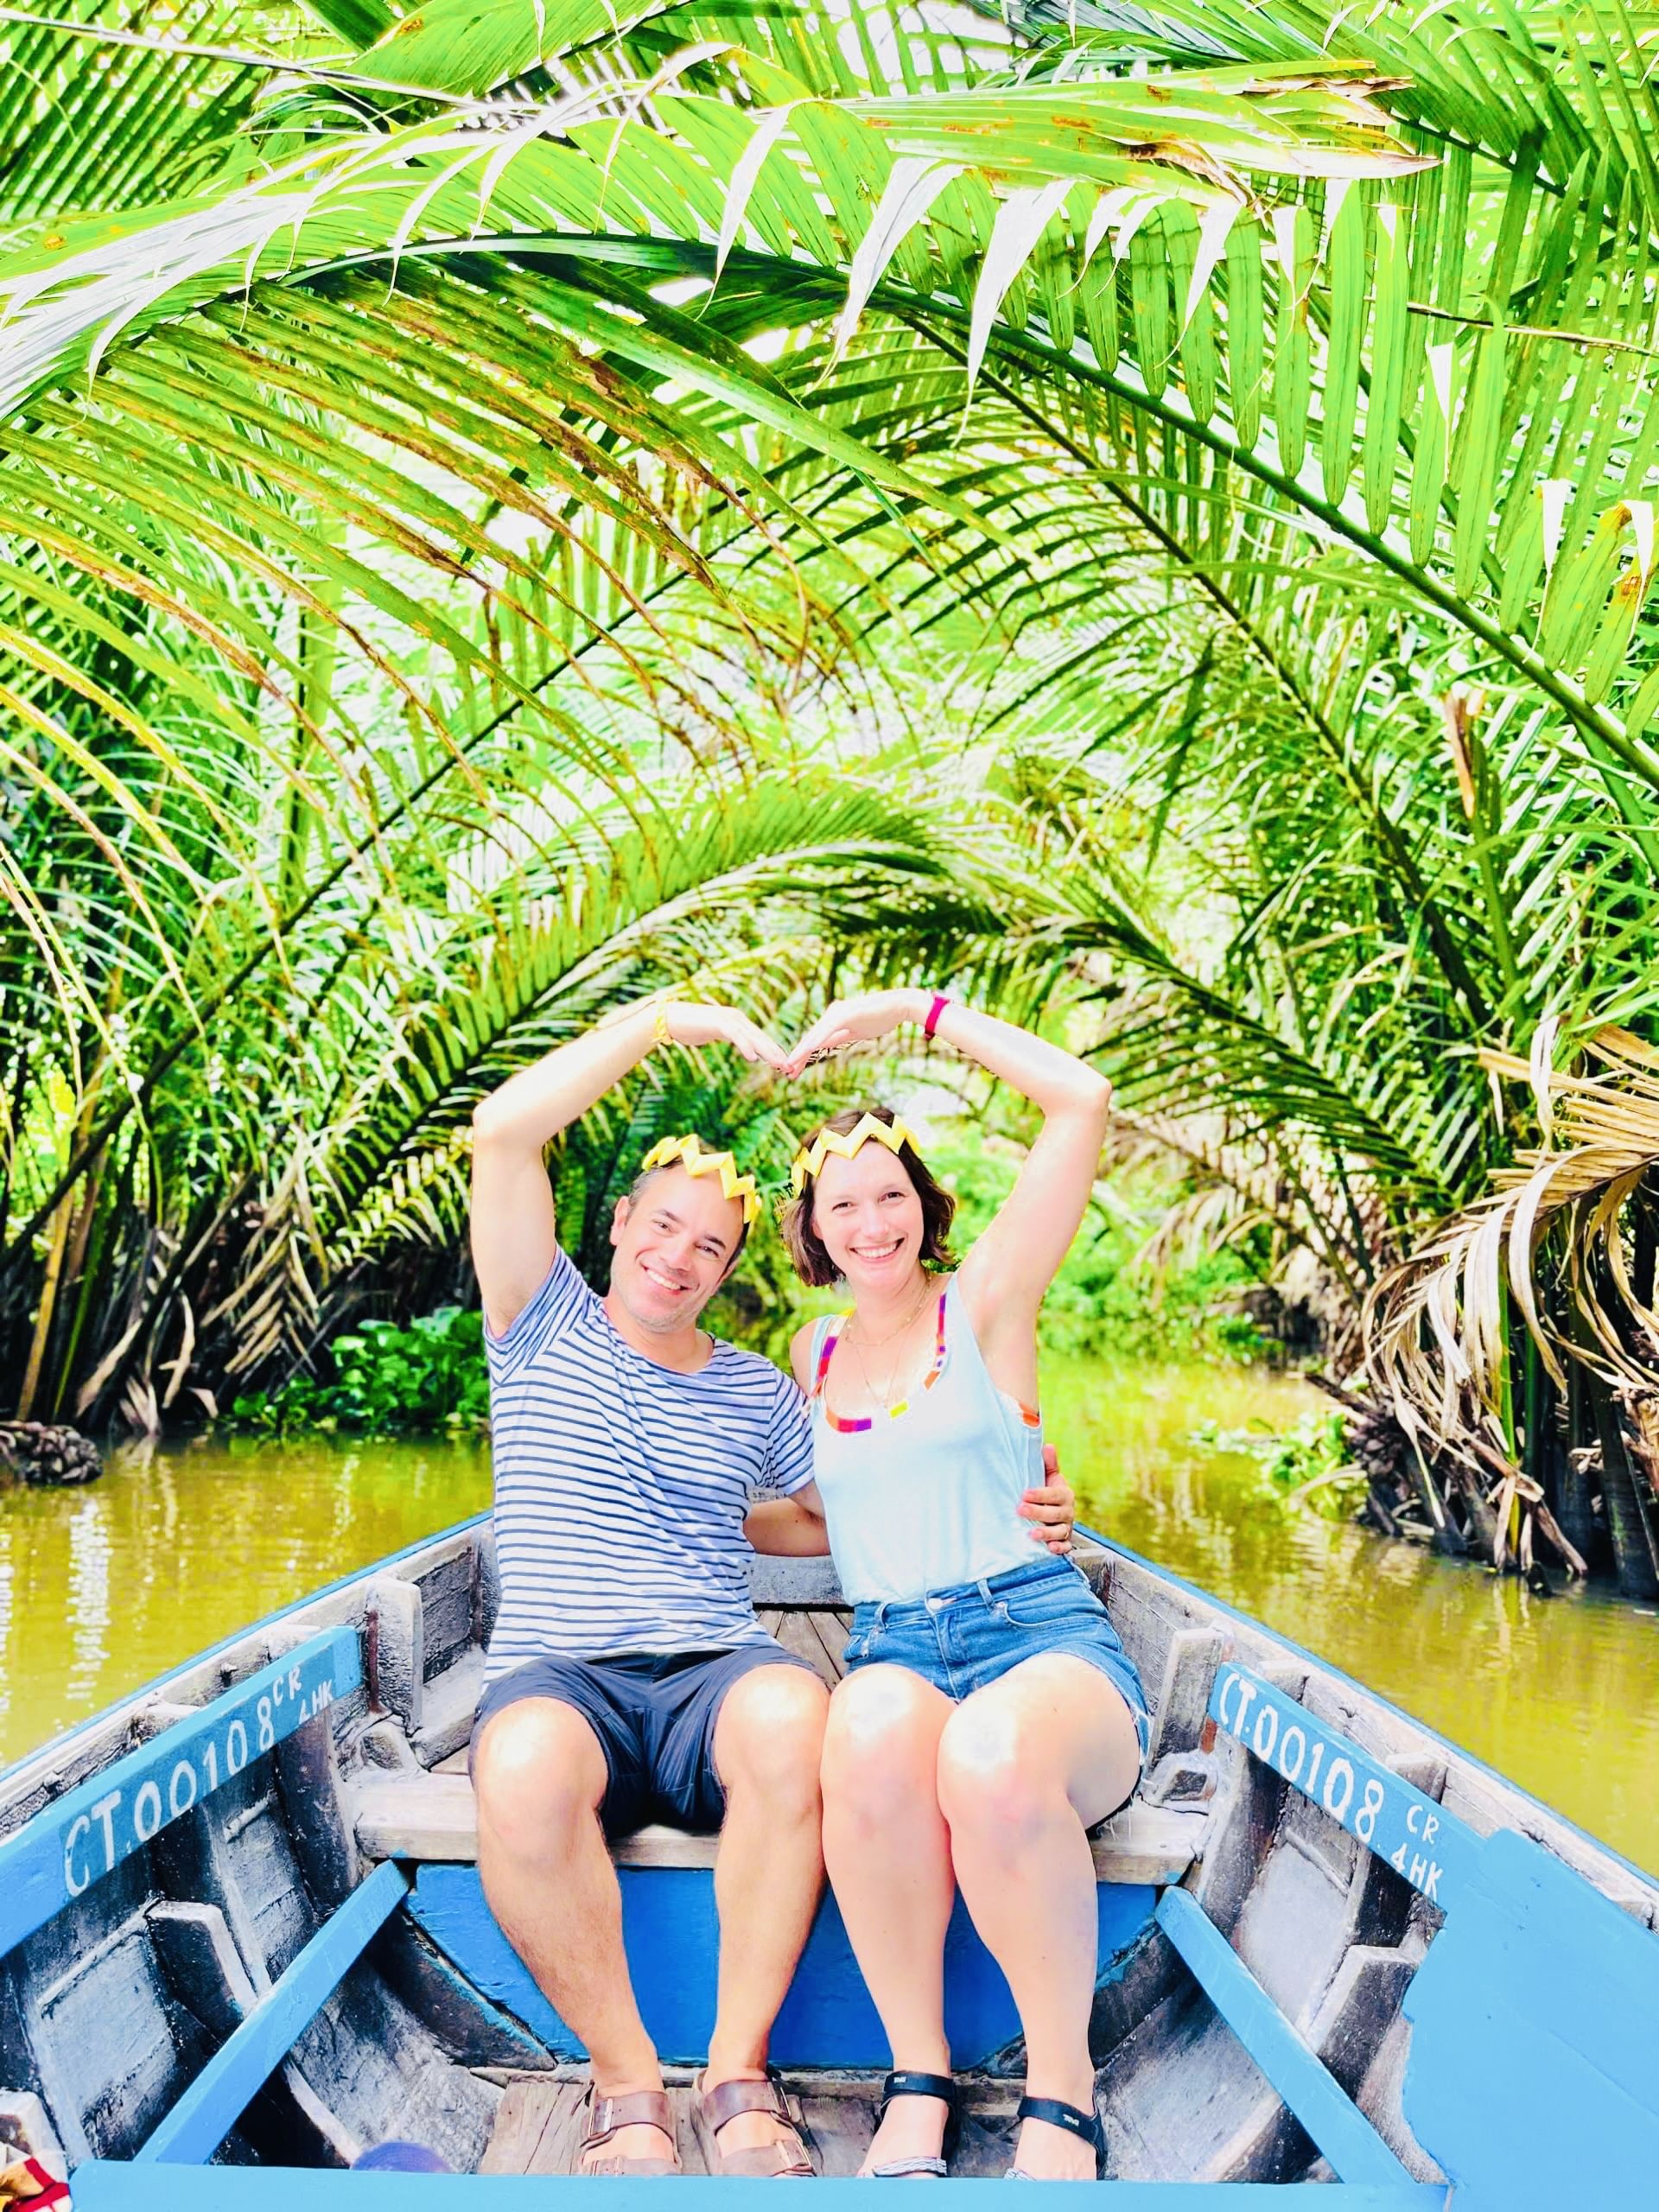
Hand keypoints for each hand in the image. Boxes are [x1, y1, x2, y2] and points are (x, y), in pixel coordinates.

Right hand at [663, 1002, 788, 1069]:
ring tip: (778, 1064)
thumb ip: (729, 1036)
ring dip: (767, 1051)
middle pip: (761, 1037)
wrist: (670, 1019)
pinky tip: (753, 1057)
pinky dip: (745, 1046)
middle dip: (776, 1053)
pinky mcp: (718, 1022)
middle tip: (789, 1068)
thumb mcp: (715, 1034)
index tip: (785, 1065)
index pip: (760, 1038)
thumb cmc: (691, 1028)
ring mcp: (727, 1019)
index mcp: (737, 1022)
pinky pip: (735, 1035)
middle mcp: (736, 1018)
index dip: (773, 1051)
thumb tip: (742, 1046)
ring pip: (752, 1037)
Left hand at [784, 989, 928, 1074]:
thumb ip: (839, 1037)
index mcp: (833, 1020)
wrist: (898, 1006)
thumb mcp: (855, 1032)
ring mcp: (838, 1012)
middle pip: (811, 1038)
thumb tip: (825, 1045)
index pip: (815, 1041)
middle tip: (786, 1073)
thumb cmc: (880, 1018)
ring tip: (791, 1063)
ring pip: (816, 1035)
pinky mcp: (846, 1013)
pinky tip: (809, 1049)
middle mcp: (832, 1014)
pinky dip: (818, 1040)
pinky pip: (829, 1029)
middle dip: (798, 1056)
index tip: (794, 1070)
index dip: (803, 1056)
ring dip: (803, 1050)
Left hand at [1020, 1443, 1075, 1554]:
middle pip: (1056, 1513)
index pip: (1055, 1493)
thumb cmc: (1047, 1493)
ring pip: (1060, 1531)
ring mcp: (1066, 1527)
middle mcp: (1068, 1511)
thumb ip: (1048, 1464)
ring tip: (1032, 1533)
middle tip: (1020, 1510)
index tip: (1025, 1494)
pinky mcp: (1065, 1542)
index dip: (1041, 1494)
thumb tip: (1047, 1446)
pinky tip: (1050, 1548)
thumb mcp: (1048, 1478)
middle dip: (1038, 1512)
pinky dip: (1059, 1548)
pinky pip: (1066, 1547)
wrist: (1053, 1513)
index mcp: (1064, 1494)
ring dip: (1046, 1533)